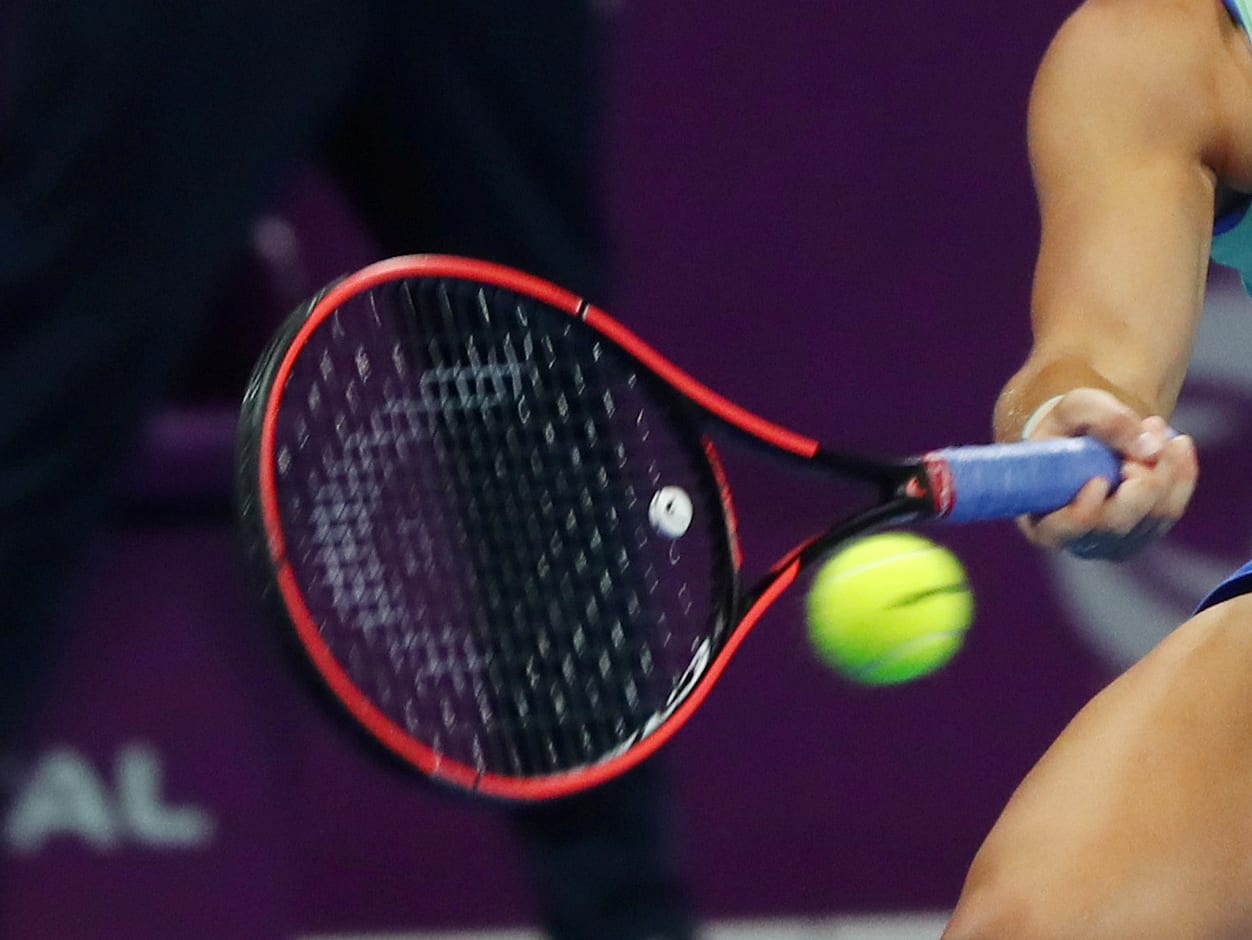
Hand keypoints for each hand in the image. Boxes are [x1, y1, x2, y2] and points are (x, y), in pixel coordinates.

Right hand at [1018, 388, 1197, 559]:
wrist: (1081, 438)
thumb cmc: (1067, 427)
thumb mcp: (1076, 409)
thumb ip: (1107, 421)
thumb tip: (1149, 449)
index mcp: (1044, 522)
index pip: (1068, 529)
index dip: (1086, 509)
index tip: (1097, 477)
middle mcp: (1081, 542)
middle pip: (1121, 522)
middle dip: (1140, 474)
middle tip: (1138, 432)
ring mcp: (1116, 543)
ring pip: (1156, 515)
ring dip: (1165, 465)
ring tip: (1152, 426)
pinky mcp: (1145, 533)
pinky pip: (1174, 508)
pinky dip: (1181, 472)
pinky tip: (1176, 444)